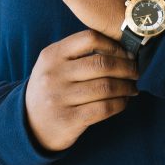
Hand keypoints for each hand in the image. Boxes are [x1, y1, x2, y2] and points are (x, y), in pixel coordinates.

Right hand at [24, 30, 139, 151]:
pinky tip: (123, 102)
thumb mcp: (54, 66)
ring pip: (106, 86)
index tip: (126, 54)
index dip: (114, 45)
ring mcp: (59, 98)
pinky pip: (104, 108)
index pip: (89, 38)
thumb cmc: (52, 90)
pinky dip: (120, 104)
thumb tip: (123, 50)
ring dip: (127, 87)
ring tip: (132, 88)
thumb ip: (79, 54)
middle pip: (102, 63)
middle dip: (127, 68)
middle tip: (136, 72)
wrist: (28, 125)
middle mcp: (54, 74)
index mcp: (52, 55)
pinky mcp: (68, 119)